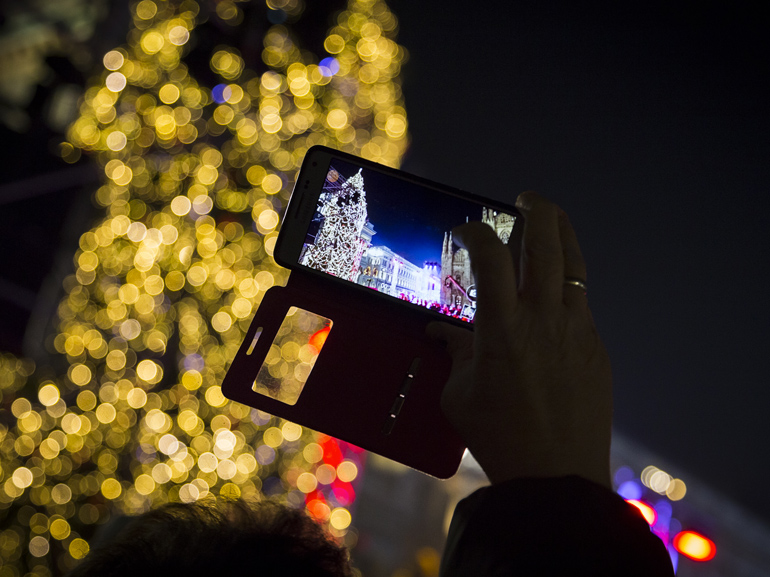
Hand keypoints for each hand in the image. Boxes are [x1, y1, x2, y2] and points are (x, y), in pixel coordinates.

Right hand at [428, 192, 611, 487]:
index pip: (490, 256)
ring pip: (575, 265)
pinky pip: (581, 303)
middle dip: (537, 209)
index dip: (475, 232)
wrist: (555, 476)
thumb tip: (442, 332)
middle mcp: (543, 319)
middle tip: (526, 198)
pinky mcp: (596, 348)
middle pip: (546, 243)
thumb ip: (454, 353)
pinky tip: (553, 293)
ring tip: (551, 220)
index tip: (464, 230)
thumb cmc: (498, 437)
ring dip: (562, 235)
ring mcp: (576, 330)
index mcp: (502, 327)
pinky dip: (566, 285)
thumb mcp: (460, 394)